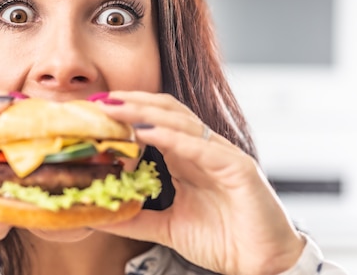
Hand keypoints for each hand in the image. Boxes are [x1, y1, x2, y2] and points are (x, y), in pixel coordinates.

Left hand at [94, 91, 304, 274]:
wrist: (261, 266)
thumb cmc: (222, 240)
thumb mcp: (166, 227)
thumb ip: (134, 219)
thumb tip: (98, 215)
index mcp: (188, 158)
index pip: (155, 122)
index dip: (128, 113)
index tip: (95, 110)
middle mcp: (204, 150)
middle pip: (166, 113)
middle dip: (133, 103)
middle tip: (100, 99)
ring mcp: (222, 155)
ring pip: (182, 122)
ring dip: (146, 112)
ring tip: (116, 107)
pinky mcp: (239, 169)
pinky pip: (204, 148)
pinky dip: (175, 138)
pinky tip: (148, 132)